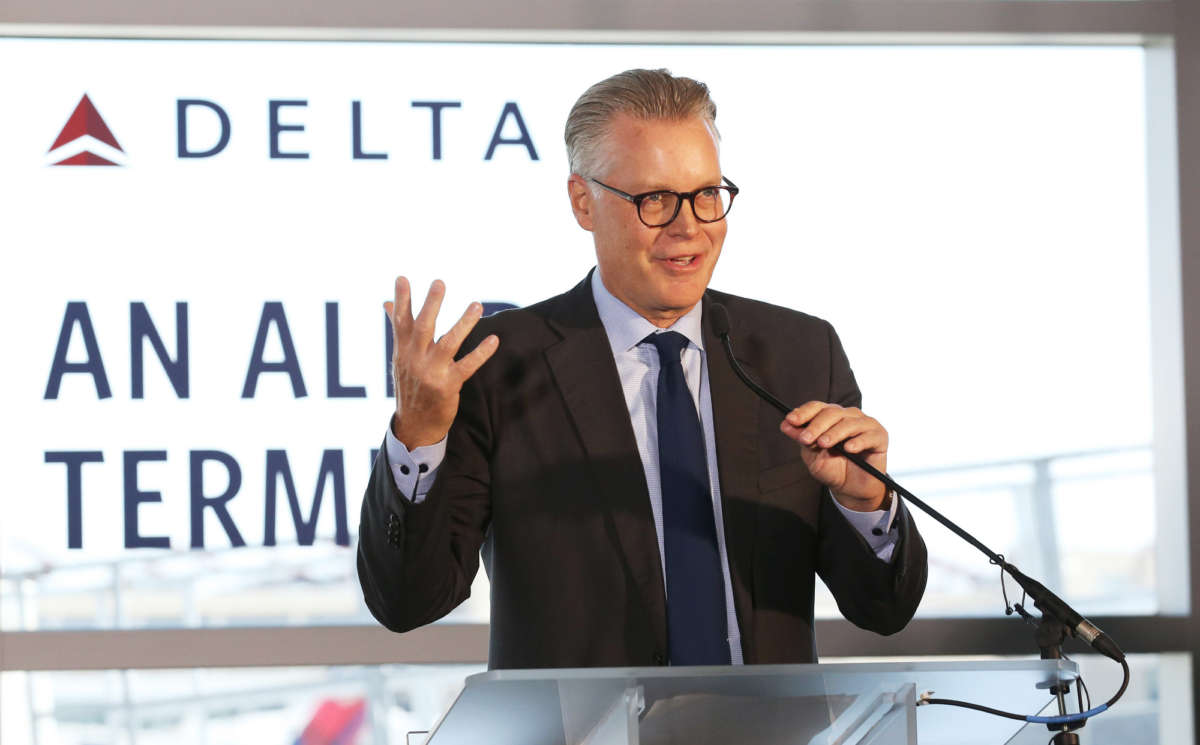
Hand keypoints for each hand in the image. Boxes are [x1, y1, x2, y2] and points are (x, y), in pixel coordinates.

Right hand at [386, 277, 498, 448]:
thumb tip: (387, 302)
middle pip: (423, 328)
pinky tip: (494, 340)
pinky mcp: (449, 385)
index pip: (400, 321)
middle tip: (439, 282)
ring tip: (477, 304)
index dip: (401, 300)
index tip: (402, 278)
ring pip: (448, 343)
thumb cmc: (410, 384)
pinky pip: (467, 366)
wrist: (414, 424)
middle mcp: (415, 359)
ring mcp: (432, 372)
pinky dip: (481, 353)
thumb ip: (398, 328)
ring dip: (464, 323)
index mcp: (403, 350)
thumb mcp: (400, 356)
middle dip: (431, 305)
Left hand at [779, 402, 887, 510]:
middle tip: (805, 439)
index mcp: (831, 417)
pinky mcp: (879, 437)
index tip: (791, 421)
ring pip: (849, 422)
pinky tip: (849, 448)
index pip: (817, 407)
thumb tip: (785, 424)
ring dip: (834, 433)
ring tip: (823, 444)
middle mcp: (848, 416)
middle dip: (816, 425)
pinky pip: (869, 435)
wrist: (851, 489)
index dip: (803, 412)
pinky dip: (858, 441)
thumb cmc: (832, 469)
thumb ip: (801, 439)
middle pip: (832, 412)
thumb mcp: (812, 455)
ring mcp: (865, 425)